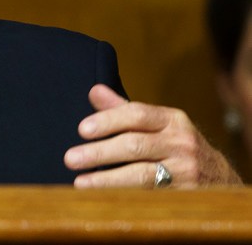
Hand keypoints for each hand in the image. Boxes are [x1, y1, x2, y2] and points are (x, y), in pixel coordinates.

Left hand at [64, 84, 241, 187]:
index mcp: (172, 120)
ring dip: (107, 180)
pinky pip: (151, 196)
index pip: (136, 114)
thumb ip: (123, 110)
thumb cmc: (175, 147)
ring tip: (80, 183)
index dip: (108, 121)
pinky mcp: (185, 196)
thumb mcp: (157, 124)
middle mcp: (181, 143)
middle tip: (70, 159)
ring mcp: (186, 171)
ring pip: (142, 174)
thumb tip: (94, 91)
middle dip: (99, 152)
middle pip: (135, 145)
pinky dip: (125, 197)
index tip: (81, 130)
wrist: (219, 178)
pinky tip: (103, 199)